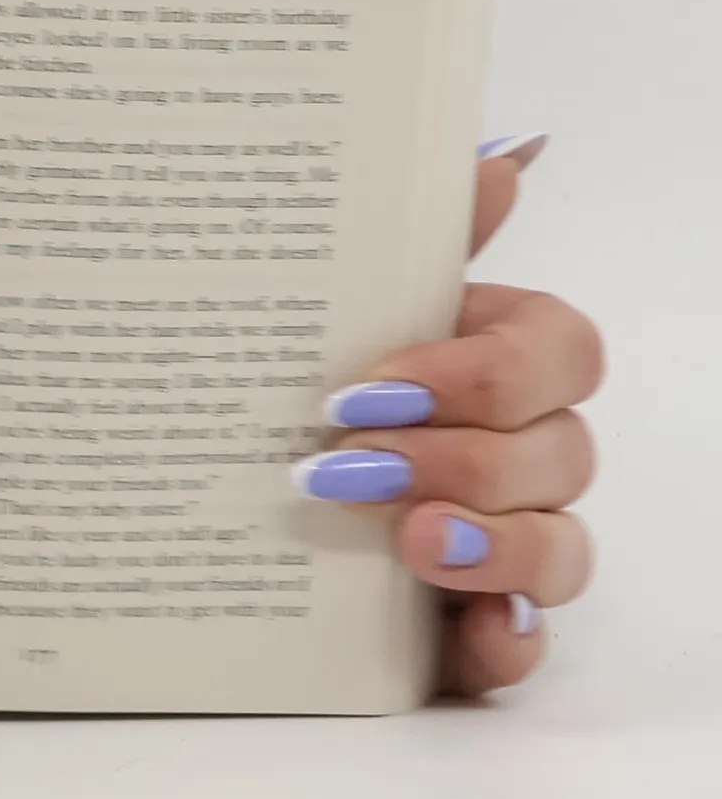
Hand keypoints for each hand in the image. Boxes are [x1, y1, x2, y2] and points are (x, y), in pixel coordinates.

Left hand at [296, 136, 601, 696]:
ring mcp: (511, 538)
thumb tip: (500, 156)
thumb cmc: (313, 381)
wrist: (238, 488)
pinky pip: (530, 641)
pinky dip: (506, 637)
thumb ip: (422, 240)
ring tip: (404, 541)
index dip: (482, 369)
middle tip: (352, 462)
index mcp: (500, 361)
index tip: (372, 385)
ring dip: (489, 541)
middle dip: (463, 457)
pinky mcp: (482, 621)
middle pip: (562, 452)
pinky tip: (471, 628)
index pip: (560, 350)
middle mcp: (524, 449)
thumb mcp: (343, 309)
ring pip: (562, 547)